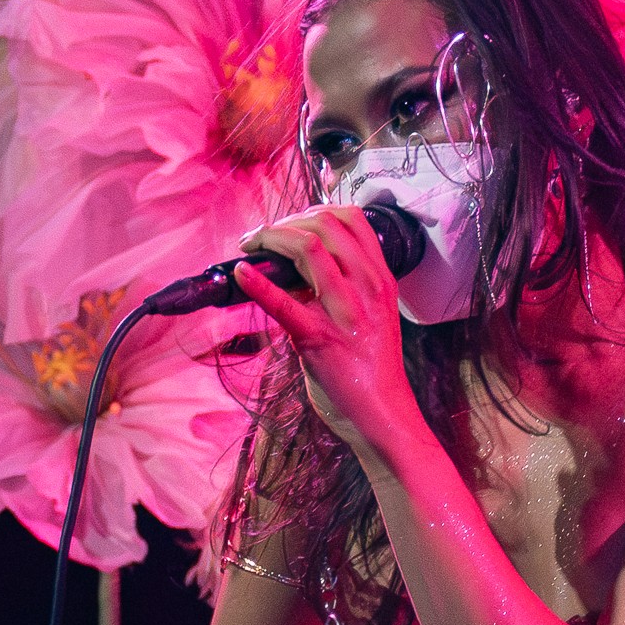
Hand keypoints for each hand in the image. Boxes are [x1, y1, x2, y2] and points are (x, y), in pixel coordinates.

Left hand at [232, 205, 423, 457]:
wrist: (383, 414)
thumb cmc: (372, 367)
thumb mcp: (371, 315)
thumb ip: (345, 287)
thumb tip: (296, 268)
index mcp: (380, 279)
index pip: (351, 218)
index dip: (313, 210)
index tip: (290, 224)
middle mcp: (368, 288)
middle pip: (325, 224)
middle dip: (284, 222)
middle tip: (261, 238)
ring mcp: (346, 313)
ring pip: (308, 248)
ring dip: (269, 239)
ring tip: (250, 248)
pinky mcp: (320, 339)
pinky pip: (284, 303)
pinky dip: (257, 283)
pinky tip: (241, 274)